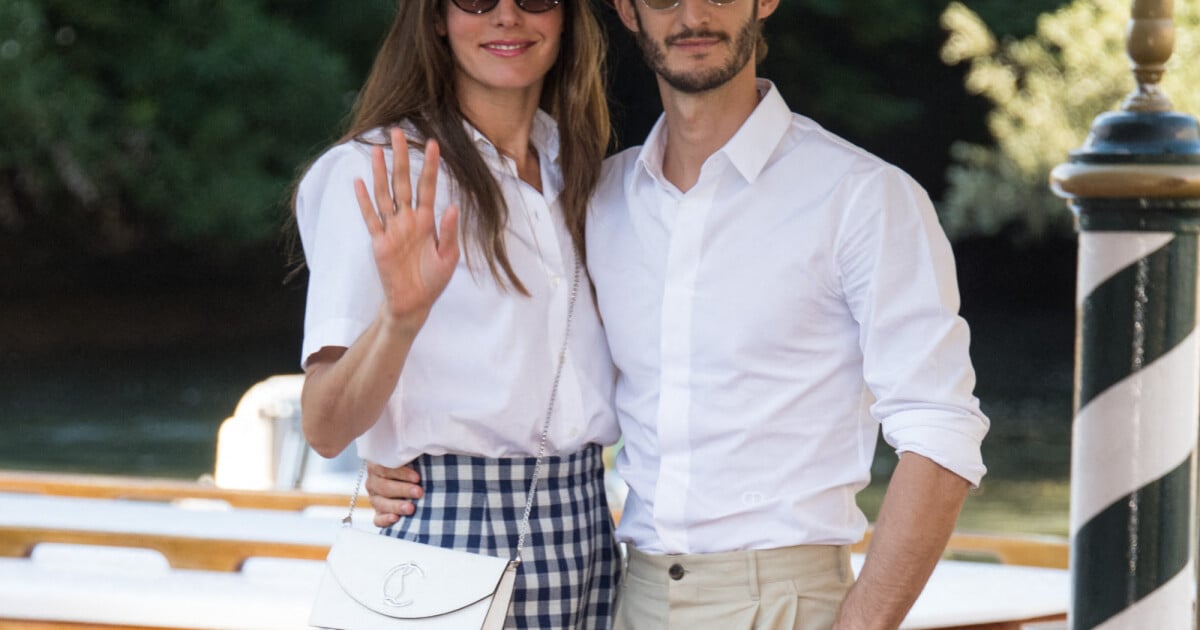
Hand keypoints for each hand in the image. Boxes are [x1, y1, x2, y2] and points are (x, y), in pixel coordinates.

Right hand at [355, 128, 459, 332]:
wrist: (415, 302)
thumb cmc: (434, 280)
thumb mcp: (448, 257)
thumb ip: (448, 232)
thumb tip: (452, 206)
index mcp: (428, 221)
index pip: (428, 187)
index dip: (430, 166)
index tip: (433, 144)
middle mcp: (408, 219)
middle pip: (403, 182)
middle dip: (401, 158)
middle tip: (397, 133)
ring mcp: (392, 228)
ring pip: (385, 194)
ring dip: (381, 172)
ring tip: (377, 150)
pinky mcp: (379, 241)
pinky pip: (371, 217)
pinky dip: (364, 200)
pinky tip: (359, 182)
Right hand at [365, 461, 423, 527]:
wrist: (411, 483)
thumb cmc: (413, 467)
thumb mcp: (411, 459)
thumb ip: (413, 456)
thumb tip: (426, 449)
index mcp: (377, 465)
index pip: (384, 468)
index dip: (401, 473)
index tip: (417, 478)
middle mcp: (373, 482)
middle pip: (383, 487)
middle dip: (403, 490)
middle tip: (419, 492)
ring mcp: (374, 498)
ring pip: (380, 503)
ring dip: (396, 506)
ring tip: (411, 508)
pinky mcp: (379, 513)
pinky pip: (377, 519)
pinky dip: (385, 520)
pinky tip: (395, 518)